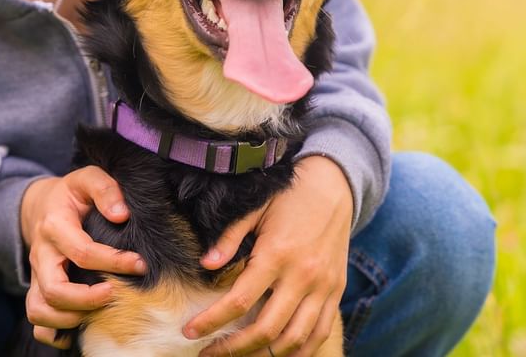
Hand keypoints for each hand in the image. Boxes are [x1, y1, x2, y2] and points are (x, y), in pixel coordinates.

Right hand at [20, 166, 145, 347]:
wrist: (42, 204)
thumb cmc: (72, 194)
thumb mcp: (87, 178)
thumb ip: (105, 189)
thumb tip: (122, 214)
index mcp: (55, 226)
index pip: (82, 252)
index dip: (114, 262)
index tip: (139, 264)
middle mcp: (40, 254)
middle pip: (54, 289)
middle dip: (87, 299)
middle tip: (115, 294)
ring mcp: (36, 275)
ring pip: (38, 310)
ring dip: (69, 318)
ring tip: (99, 312)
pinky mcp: (37, 288)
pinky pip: (35, 320)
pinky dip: (53, 332)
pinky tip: (80, 328)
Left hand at [184, 156, 352, 356]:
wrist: (333, 185)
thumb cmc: (289, 196)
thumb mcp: (255, 208)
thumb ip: (230, 237)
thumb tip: (205, 264)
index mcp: (277, 254)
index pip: (239, 301)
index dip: (212, 321)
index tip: (190, 331)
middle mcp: (302, 275)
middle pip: (266, 329)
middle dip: (233, 348)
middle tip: (209, 353)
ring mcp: (322, 287)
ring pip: (294, 339)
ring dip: (264, 354)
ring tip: (239, 355)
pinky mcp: (336, 291)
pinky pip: (320, 333)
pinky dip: (299, 351)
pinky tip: (276, 353)